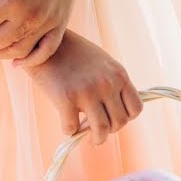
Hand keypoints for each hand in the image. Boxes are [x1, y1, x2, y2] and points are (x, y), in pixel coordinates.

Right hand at [28, 30, 142, 144]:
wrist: (44, 41)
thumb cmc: (73, 53)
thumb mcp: (103, 62)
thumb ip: (112, 84)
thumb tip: (114, 112)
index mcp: (119, 75)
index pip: (135, 109)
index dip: (126, 117)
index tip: (113, 116)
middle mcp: (107, 84)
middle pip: (120, 123)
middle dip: (110, 129)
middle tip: (99, 127)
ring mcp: (87, 92)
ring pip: (101, 131)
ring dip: (96, 138)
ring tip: (89, 136)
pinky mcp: (65, 99)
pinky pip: (72, 129)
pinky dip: (70, 132)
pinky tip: (67, 125)